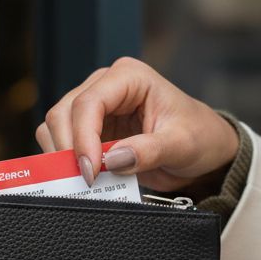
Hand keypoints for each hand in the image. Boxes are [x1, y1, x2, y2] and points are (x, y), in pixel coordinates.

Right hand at [36, 56, 238, 191]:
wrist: (204, 150)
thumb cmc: (199, 136)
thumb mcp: (182, 144)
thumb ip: (150, 151)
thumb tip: (113, 160)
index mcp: (129, 77)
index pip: (89, 102)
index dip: (83, 137)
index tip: (91, 170)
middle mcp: (106, 86)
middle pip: (64, 112)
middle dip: (68, 149)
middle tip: (86, 181)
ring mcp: (96, 108)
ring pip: (56, 127)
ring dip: (63, 157)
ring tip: (87, 181)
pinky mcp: (91, 130)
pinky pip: (64, 144)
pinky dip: (67, 163)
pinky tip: (87, 179)